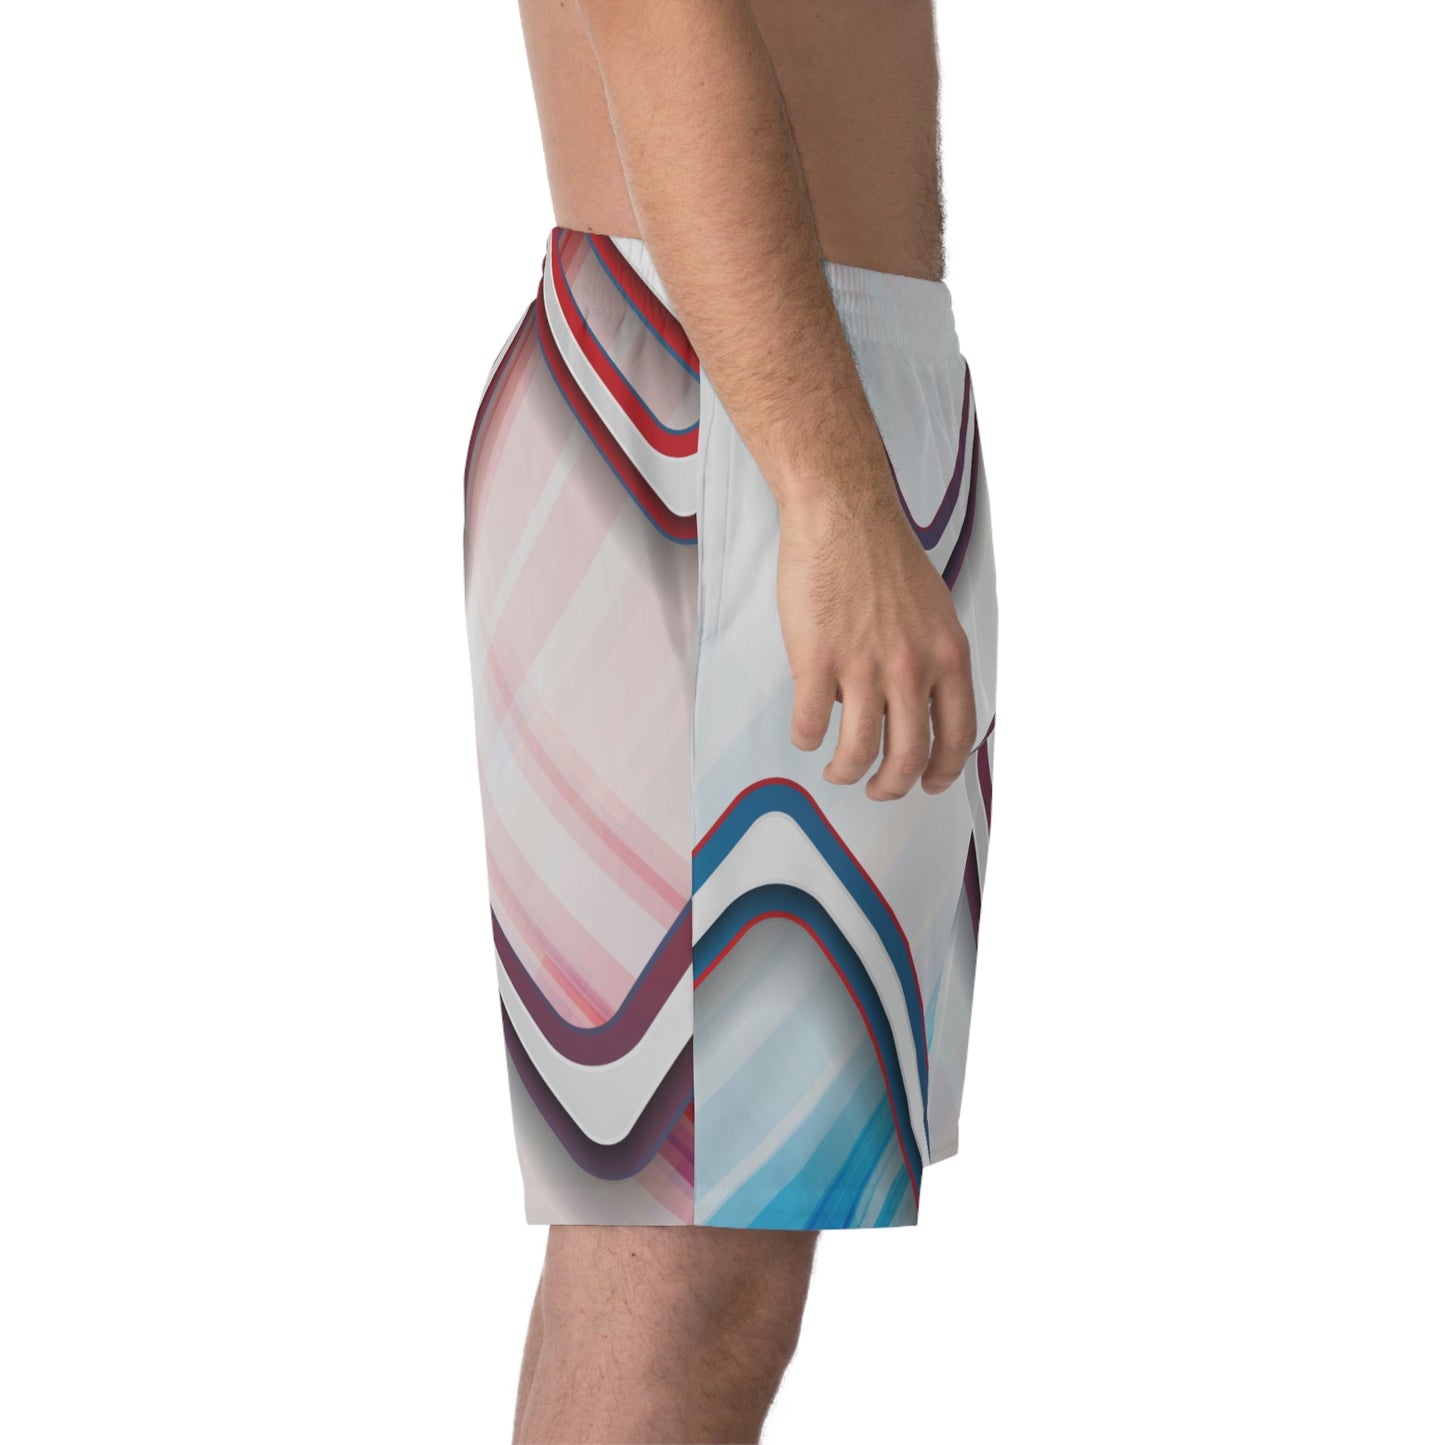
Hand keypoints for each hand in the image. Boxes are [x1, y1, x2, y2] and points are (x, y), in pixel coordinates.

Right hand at [778, 486, 976, 799]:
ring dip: (847, 772)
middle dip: (892, 785)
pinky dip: (807, 739)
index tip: (931, 783)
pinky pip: (812, 723)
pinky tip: (806, 735)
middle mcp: (912, 667)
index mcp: (947, 655)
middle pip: (909, 756)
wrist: (842, 515)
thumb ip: (932, 658)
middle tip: (878, 789)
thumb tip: (916, 702)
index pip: (957, 734)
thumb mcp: (934, 610)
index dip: (944, 770)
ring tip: (838, 770)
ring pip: (860, 750)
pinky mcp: (818, 660)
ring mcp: (864, 666)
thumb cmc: (884, 555)